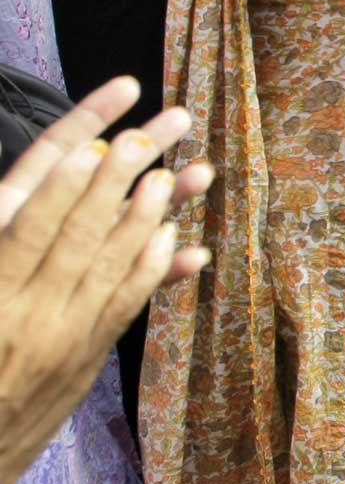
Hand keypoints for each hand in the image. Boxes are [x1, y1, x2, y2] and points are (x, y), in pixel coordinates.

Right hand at [0, 77, 212, 483]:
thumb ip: (1, 234)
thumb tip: (21, 191)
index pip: (27, 211)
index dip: (67, 172)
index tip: (101, 133)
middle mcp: (21, 307)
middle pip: (83, 224)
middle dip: (127, 171)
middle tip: (167, 125)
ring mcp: (56, 336)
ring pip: (113, 262)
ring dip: (154, 213)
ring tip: (186, 174)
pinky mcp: (79, 359)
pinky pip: (122, 307)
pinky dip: (152, 271)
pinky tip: (180, 242)